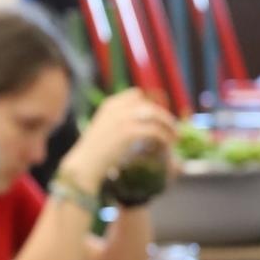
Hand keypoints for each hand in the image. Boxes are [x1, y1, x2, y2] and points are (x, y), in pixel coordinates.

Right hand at [60, 89, 178, 191]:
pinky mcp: (130, 132)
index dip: (148, 105)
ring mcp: (124, 119)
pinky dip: (165, 137)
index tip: (156, 117)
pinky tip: (168, 144)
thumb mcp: (103, 130)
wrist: (85, 165)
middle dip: (163, 117)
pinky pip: (155, 131)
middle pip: (150, 105)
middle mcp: (117, 108)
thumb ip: (117, 122)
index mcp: (109, 105)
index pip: (136, 95)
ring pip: (156, 116)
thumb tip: (138, 124)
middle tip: (172, 128)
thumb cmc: (92, 153)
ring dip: (169, 126)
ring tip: (174, 137)